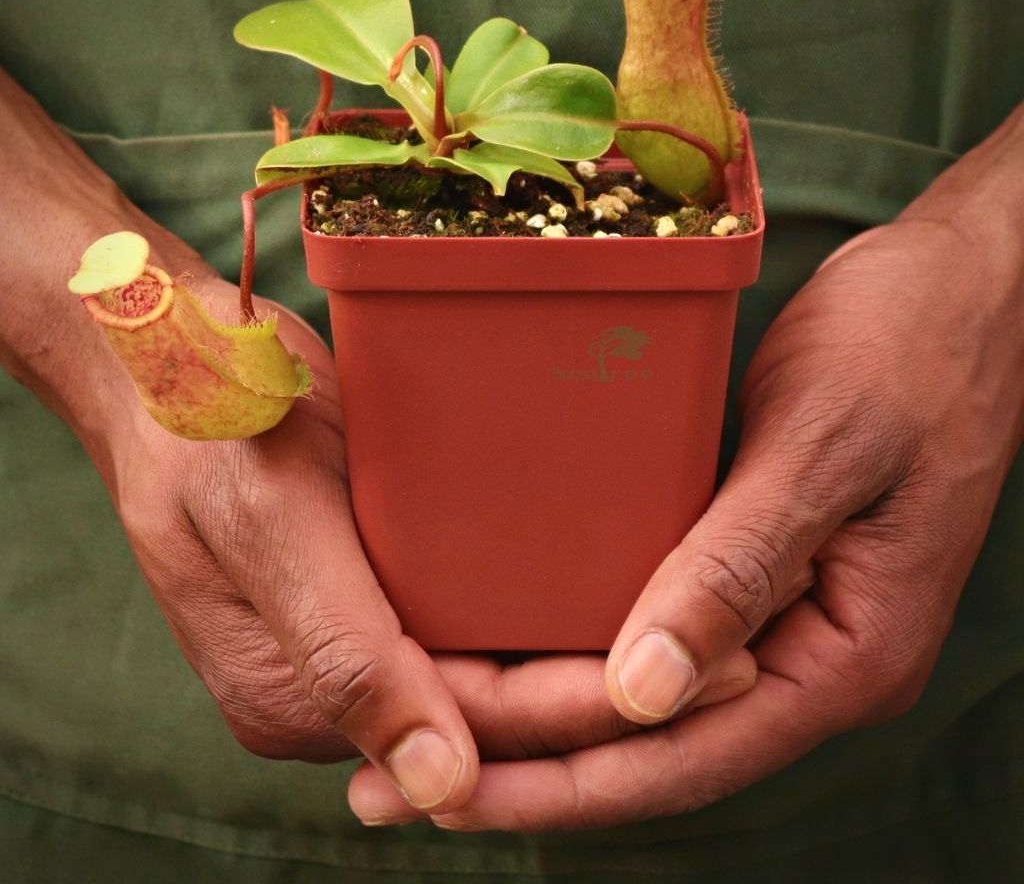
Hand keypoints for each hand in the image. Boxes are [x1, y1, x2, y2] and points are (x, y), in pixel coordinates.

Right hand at [0, 70, 754, 819]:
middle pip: (496, 703)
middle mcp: (340, 679)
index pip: (469, 723)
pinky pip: (474, 609)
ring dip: (589, 650)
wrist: (171, 359)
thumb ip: (348, 658)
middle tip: (735, 658)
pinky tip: (612, 584)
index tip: (697, 680)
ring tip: (700, 628)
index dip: (584, 706)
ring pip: (493, 661)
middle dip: (611, 688)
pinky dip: (543, 605)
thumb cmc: (206, 432)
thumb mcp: (268, 532)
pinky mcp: (378, 574)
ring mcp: (361, 626)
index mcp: (303, 694)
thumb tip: (442, 787)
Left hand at [349, 105, 1023, 829]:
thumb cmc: (910, 346)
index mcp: (845, 652)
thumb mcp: (826, 447)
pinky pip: (652, 624)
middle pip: (652, 743)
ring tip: (427, 729)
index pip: (685, 755)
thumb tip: (641, 693)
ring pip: (646, 695)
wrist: (958, 287)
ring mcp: (779, 612)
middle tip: (393, 784)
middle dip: (525, 767)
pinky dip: (575, 646)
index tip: (446, 793)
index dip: (560, 782)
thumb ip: (739, 568)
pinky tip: (502, 643)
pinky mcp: (750, 563)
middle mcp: (808, 654)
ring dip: (540, 718)